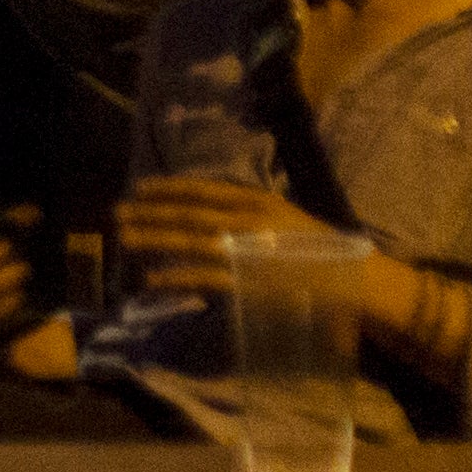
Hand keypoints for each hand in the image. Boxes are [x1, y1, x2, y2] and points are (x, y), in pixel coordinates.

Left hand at [112, 176, 342, 313]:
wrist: (354, 281)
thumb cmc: (319, 251)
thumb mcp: (283, 217)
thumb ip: (248, 212)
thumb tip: (210, 210)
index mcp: (257, 202)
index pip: (203, 191)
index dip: (168, 189)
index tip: (140, 188)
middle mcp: (248, 221)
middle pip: (188, 215)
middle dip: (150, 213)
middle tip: (117, 212)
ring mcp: (247, 252)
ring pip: (189, 243)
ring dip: (152, 241)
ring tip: (123, 240)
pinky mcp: (248, 282)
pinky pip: (202, 279)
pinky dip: (175, 278)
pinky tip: (151, 279)